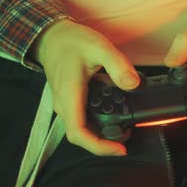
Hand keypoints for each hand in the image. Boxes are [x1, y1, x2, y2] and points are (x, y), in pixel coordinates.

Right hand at [33, 20, 139, 155]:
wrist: (52, 36)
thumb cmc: (72, 41)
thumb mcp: (99, 47)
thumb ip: (118, 65)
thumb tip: (134, 84)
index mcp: (69, 96)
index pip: (78, 133)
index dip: (98, 147)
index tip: (119, 149)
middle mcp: (64, 105)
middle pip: (82, 136)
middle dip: (105, 142)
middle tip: (129, 138)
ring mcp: (66, 104)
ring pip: (82, 129)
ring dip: (102, 134)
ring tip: (126, 129)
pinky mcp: (70, 101)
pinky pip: (83, 119)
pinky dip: (99, 122)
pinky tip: (116, 114)